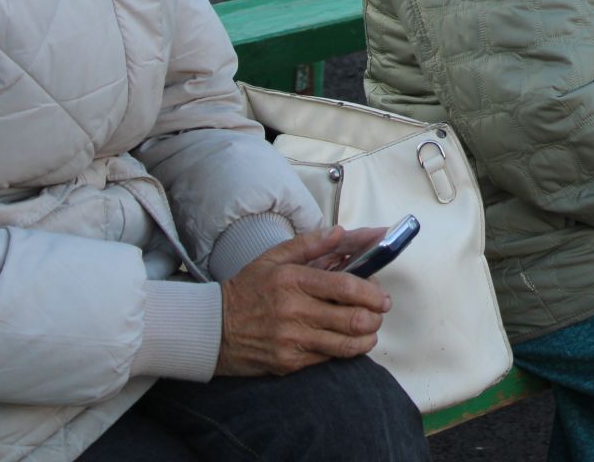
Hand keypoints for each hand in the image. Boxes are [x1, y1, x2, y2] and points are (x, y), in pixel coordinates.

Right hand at [216, 227, 390, 376]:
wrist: (211, 329)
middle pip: (352, 318)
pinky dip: (343, 350)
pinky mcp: (288, 362)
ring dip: (366, 338)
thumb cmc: (247, 289)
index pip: (345, 287)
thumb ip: (311, 244)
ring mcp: (291, 339)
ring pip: (345, 344)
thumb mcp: (274, 258)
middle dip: (375, 317)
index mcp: (292, 280)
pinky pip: (327, 358)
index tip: (382, 296)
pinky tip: (345, 341)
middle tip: (379, 313)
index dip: (371, 292)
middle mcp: (293, 311)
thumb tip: (341, 232)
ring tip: (369, 330)